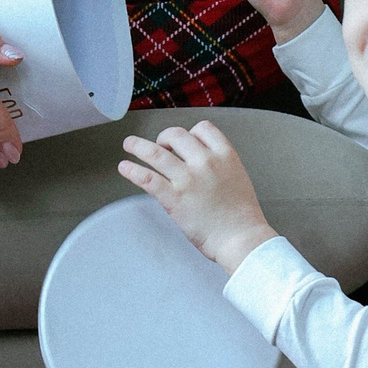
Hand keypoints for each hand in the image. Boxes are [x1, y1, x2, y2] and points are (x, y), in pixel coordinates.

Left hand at [119, 120, 274, 276]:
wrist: (241, 238)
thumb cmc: (242, 216)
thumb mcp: (237, 177)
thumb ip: (219, 166)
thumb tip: (199, 162)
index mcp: (224, 155)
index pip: (203, 128)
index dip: (190, 132)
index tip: (183, 139)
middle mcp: (205, 162)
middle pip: (176, 135)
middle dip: (164, 138)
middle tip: (159, 146)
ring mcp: (188, 179)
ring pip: (156, 153)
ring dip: (138, 146)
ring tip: (129, 144)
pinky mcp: (173, 197)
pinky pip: (147, 178)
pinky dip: (133, 170)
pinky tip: (125, 167)